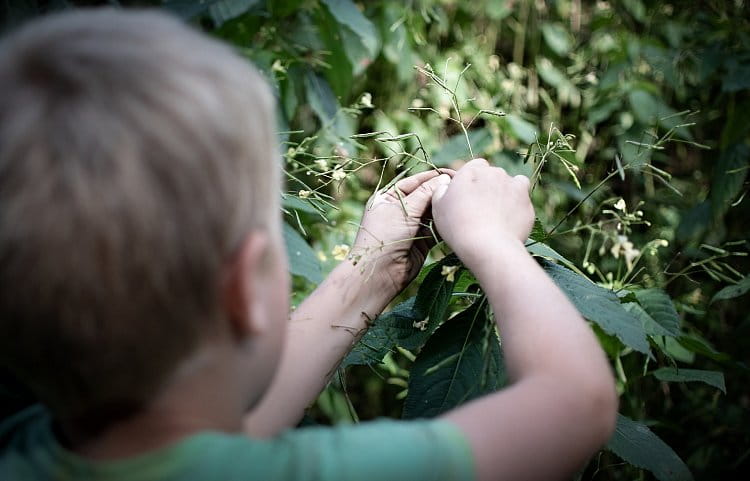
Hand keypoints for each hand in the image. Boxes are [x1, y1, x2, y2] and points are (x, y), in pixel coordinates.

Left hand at [351, 169, 452, 295]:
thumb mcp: (403, 210)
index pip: (414, 182)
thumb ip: (425, 193)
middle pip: (424, 196)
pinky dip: (444, 224)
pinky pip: (436, 229)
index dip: (432, 177)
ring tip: (459, 202)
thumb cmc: (384, 237)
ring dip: (443, 208)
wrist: (380, 273)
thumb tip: (444, 178)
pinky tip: (454, 219)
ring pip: (432, 212)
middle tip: (460, 187)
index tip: (452, 173)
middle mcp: (399, 211)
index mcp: (388, 198)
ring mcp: (410, 227)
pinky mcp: (421, 242)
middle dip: (440, 192)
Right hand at [431, 158, 533, 268]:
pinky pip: (523, 199)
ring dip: (505, 192)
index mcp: (472, 170)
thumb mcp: (438, 207)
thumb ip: (441, 189)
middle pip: (493, 175)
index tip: (469, 196)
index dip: (472, 179)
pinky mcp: (526, 202)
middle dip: (489, 187)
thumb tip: (445, 182)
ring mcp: (513, 186)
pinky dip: (518, 205)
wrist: (487, 246)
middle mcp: (494, 172)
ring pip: (511, 183)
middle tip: (480, 209)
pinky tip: (509, 219)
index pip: (476, 165)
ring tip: (497, 213)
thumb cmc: (457, 226)